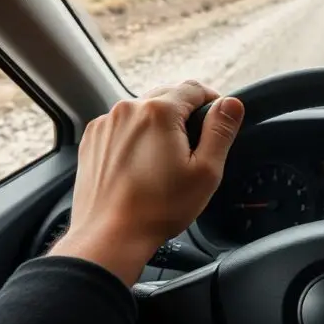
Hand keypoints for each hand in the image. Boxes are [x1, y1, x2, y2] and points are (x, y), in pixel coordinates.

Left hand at [51, 80, 244, 284]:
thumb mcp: (205, 172)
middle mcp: (128, 109)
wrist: (110, 235)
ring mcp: (106, 124)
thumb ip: (220, 131)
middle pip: (167, 96)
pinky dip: (134, 138)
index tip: (217, 120)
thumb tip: (231, 104)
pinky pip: (122, 127)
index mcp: (159, 112)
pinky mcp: (92, 140)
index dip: (212, 101)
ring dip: (158, 125)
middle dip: (184, 114)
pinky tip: (141, 166)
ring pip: (143, 111)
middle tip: (193, 147)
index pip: (194, 88)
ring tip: (164, 161)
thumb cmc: (158, 209)